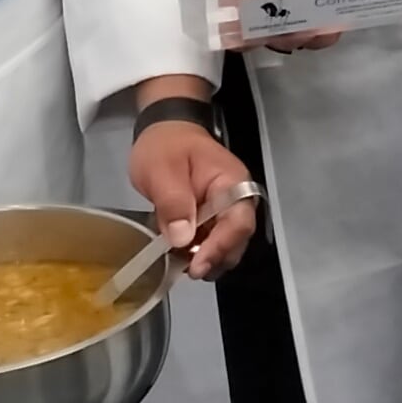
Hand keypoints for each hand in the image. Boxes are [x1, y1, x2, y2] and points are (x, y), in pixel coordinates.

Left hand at [129, 110, 261, 276]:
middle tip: (187, 271)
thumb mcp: (162, 170)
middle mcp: (237, 201)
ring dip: (205, 259)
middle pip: (237, 239)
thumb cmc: (166, 146)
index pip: (239, 222)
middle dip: (214, 258)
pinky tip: (178, 256)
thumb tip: (182, 238)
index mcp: (233, 184)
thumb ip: (174, 202)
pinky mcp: (212, 218)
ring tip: (180, 265)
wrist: (165, 131)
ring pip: (225, 245)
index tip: (197, 265)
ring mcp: (225, 211)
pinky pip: (211, 241)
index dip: (221, 246)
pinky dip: (197, 252)